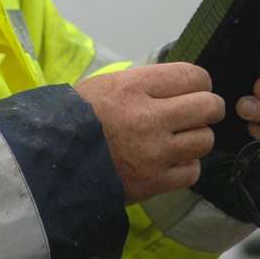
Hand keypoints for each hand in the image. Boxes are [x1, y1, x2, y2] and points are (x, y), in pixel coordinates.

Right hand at [73, 63, 224, 203]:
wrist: (50, 164)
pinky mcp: (154, 183)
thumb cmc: (76, 119)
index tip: (194, 88)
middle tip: (197, 113)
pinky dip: (186, 166)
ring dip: (196, 138)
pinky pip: (192, 171)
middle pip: (209, 106)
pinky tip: (170, 161)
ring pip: (205, 140)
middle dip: (208, 108)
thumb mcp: (105, 86)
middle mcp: (149, 118)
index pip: (192, 76)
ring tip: (179, 139)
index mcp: (133, 88)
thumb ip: (144, 83)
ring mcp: (154, 153)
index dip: (199, 82)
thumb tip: (179, 85)